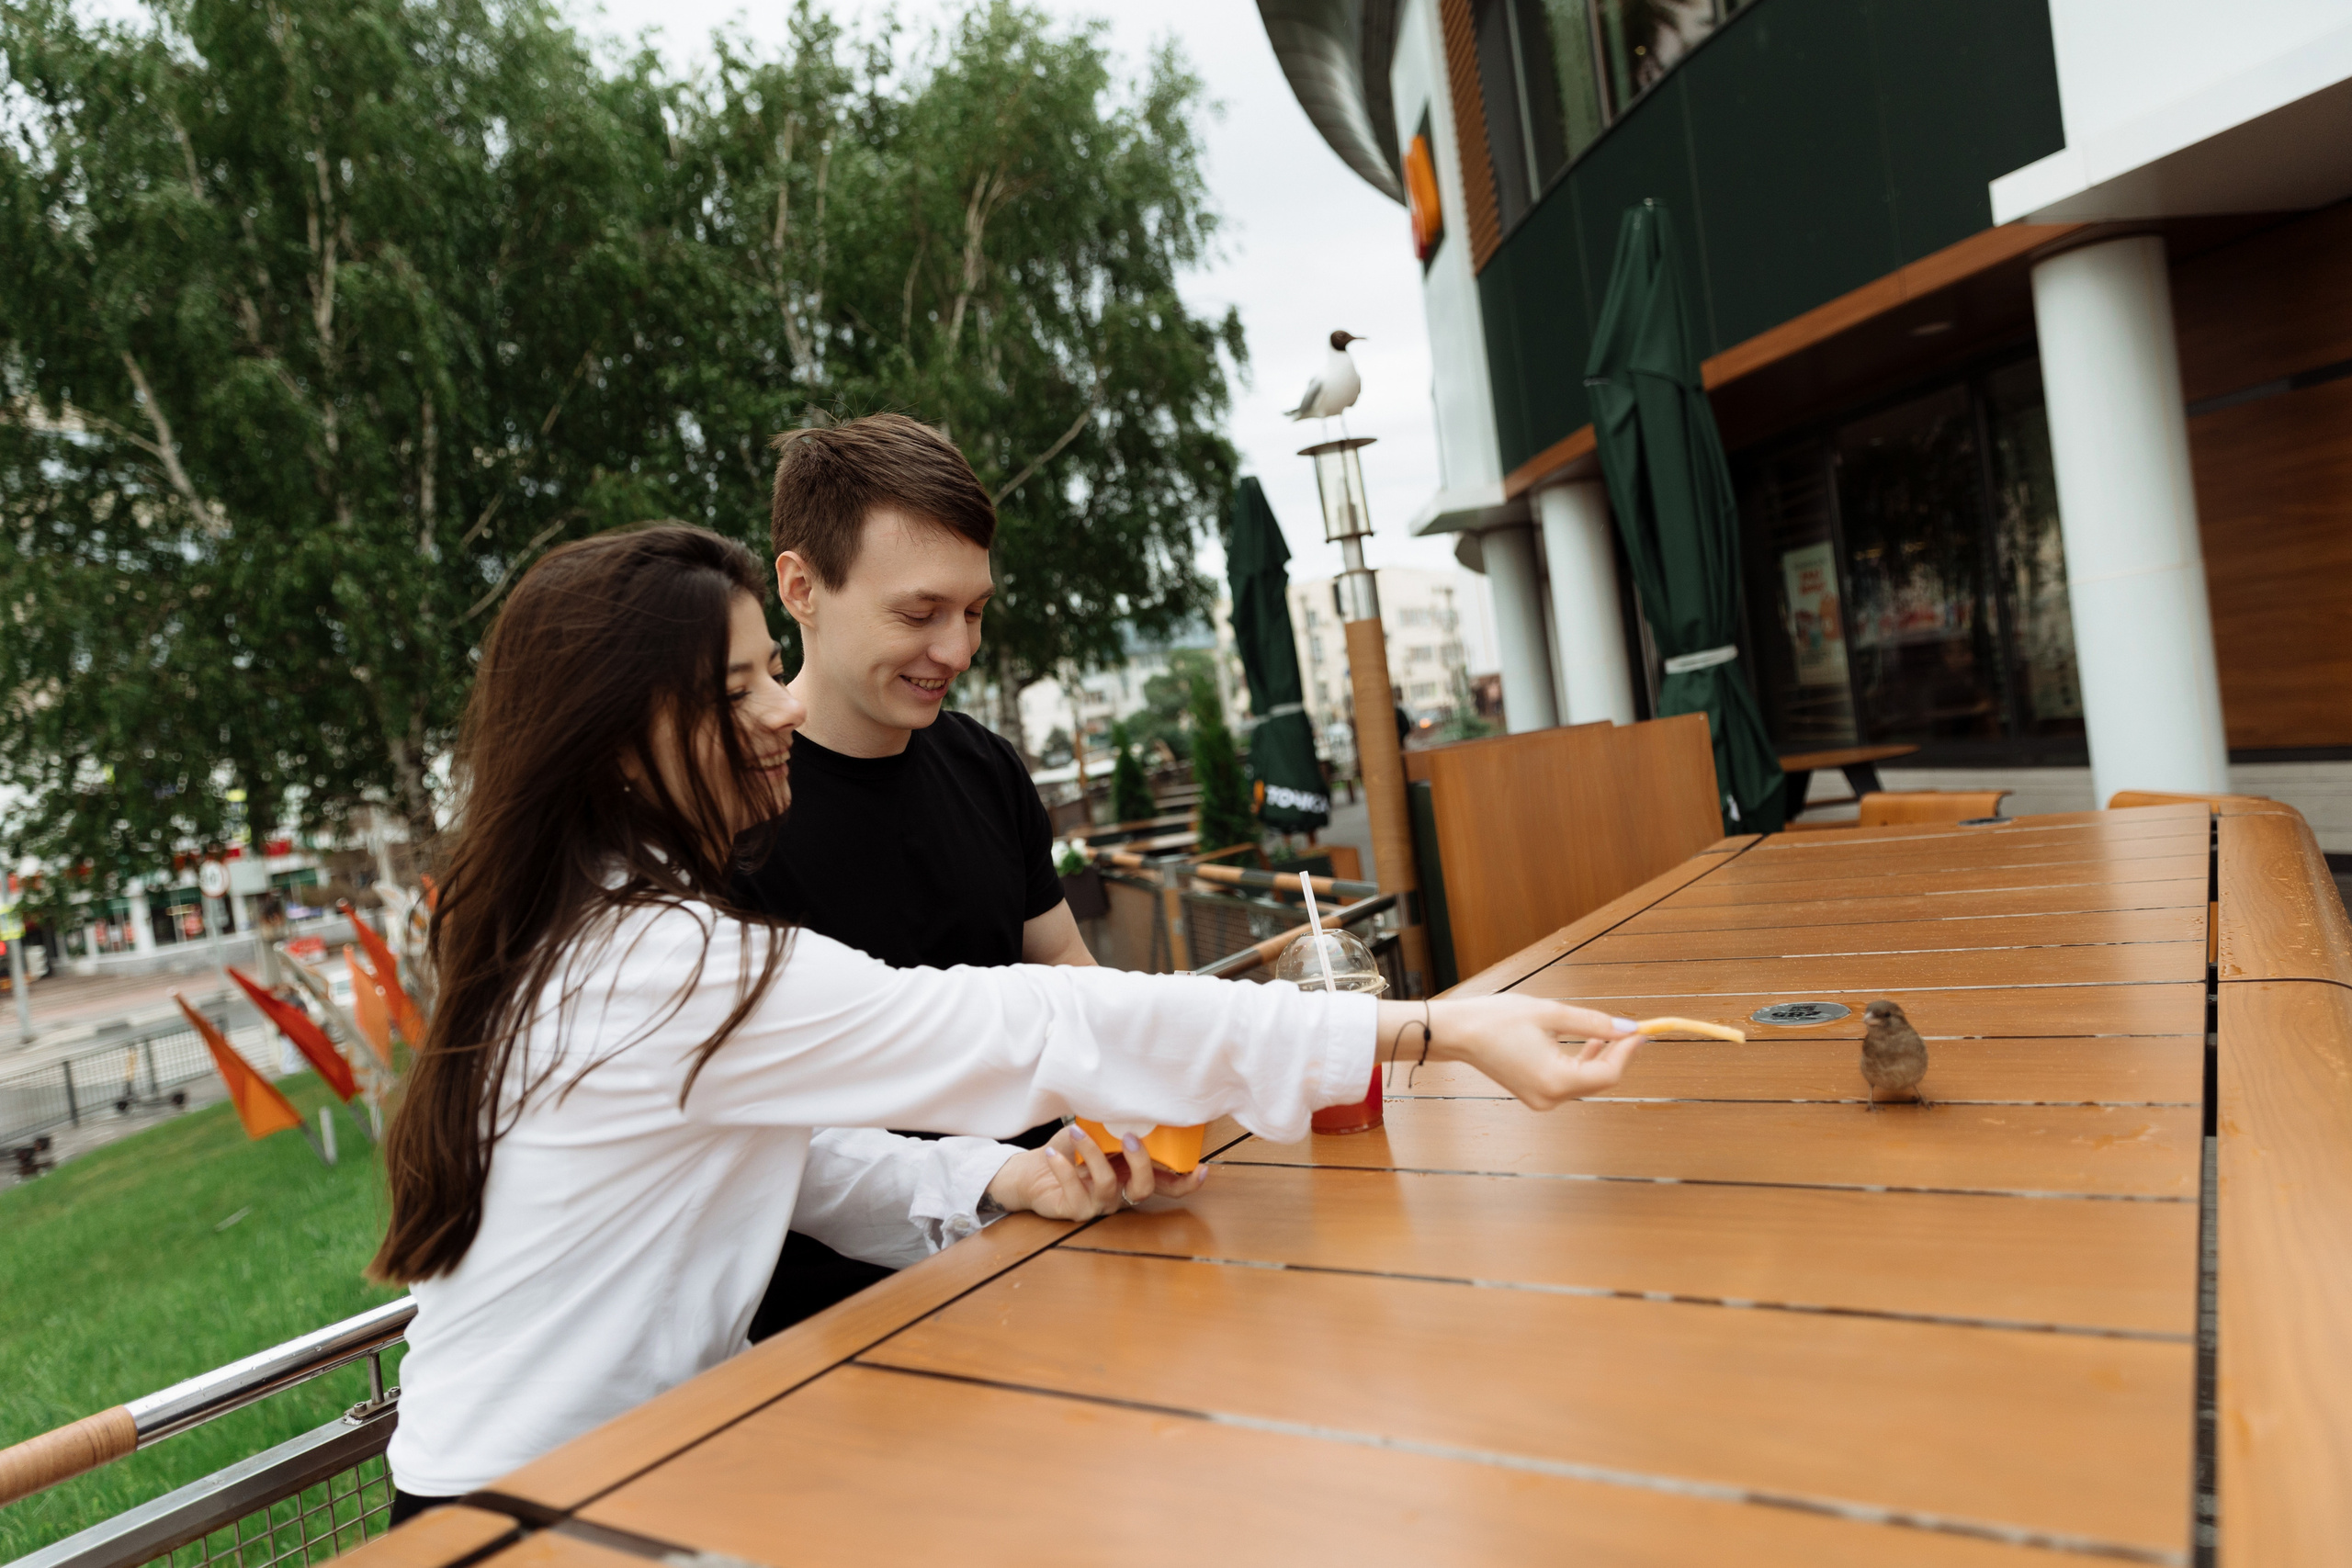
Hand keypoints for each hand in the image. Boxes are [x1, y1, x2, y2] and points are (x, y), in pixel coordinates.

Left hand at [984, 1122, 1210, 1220]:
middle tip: (1129, 1136)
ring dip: (1093, 1154)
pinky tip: (1054, 1152)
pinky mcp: (1075, 1210)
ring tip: (1076, 1133)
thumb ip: (1113, 1126)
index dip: (1187, 1181)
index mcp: (1132, 1175)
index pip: (1168, 1185)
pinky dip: (1064, 1167)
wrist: (1031, 1170)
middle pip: (1145, 1188)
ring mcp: (1099, 1205)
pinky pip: (1074, 1189)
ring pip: (1107, 1185)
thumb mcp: (1095, 1132)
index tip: (1203, 1169)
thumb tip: (1131, 1103)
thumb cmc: (1068, 1148)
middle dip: (1141, 1162)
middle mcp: (1121, 1193)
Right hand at [1381, 996, 1644, 1109]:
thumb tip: (1628, 1028)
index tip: (1642, 1030)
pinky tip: (1591, 1042)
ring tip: (1614, 1032)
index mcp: (1555, 1080)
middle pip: (1599, 1080)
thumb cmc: (1498, 1019)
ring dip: (1601, 1058)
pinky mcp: (1534, 1093)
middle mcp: (1550, 1097)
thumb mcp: (1550, 1014)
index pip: (1607, 1073)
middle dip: (1618, 1054)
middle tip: (1633, 1029)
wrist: (1458, 1032)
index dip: (1627, 1052)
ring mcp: (1541, 1099)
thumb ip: (1593, 1023)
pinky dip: (1582, 1063)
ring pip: (1586, 1081)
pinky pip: (1569, 1081)